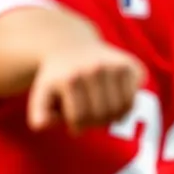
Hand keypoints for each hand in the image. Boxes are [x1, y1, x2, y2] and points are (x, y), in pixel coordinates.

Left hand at [27, 39, 145, 134]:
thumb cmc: (56, 77)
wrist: (70, 47)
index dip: (77, 127)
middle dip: (94, 123)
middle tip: (88, 118)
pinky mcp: (129, 65)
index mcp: (71, 78)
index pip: (80, 118)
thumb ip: (39, 113)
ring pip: (121, 109)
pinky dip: (125, 107)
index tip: (73, 125)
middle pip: (103, 115)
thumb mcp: (41, 93)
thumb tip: (41, 124)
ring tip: (99, 111)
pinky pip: (133, 99)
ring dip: (111, 118)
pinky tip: (112, 101)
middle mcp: (95, 69)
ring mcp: (114, 65)